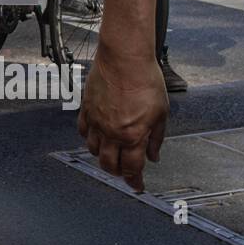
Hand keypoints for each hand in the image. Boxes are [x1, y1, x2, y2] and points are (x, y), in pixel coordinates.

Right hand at [77, 43, 168, 191]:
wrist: (124, 58)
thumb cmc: (145, 80)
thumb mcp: (161, 112)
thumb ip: (156, 138)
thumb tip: (153, 155)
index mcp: (133, 135)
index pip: (132, 168)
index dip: (135, 181)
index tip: (137, 186)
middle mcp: (111, 132)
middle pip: (109, 164)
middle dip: (117, 172)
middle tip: (124, 171)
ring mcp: (96, 121)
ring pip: (93, 150)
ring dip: (102, 156)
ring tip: (110, 153)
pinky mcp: (86, 108)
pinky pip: (82, 131)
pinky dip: (88, 138)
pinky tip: (96, 135)